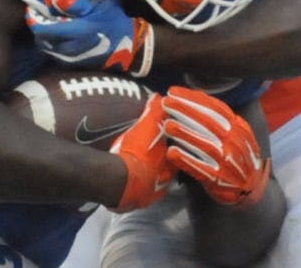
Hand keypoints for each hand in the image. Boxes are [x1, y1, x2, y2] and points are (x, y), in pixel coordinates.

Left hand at [26, 0, 153, 76]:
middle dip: (38, 30)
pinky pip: (56, 55)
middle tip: (42, 18)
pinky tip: (61, 38)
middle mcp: (69, 49)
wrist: (131, 48)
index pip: (42, 30)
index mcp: (75, 32)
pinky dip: (54, 46)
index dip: (33, 20)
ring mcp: (71, 60)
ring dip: (45, 39)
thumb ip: (73, 3)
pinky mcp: (74, 66)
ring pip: (47, 50)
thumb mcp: (96, 6)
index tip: (33, 11)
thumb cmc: (114, 23)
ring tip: (52, 27)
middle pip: (41, 41)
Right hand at [109, 93, 174, 210]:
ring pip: (156, 184)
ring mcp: (152, 193)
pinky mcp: (138, 202)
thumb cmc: (135, 154)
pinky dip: (138, 188)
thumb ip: (153, 112)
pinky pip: (141, 194)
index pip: (180, 153)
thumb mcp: (144, 127)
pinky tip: (129, 183)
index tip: (169, 140)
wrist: (119, 182)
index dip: (175, 145)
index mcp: (172, 161)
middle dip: (163, 164)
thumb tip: (158, 97)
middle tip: (153, 155)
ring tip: (140, 169)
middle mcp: (166, 180)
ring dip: (151, 177)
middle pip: (169, 171)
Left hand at [162, 86, 269, 206]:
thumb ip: (217, 118)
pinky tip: (171, 153)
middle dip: (185, 110)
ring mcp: (228, 161)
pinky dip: (186, 160)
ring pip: (205, 144)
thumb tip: (191, 98)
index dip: (193, 98)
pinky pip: (201, 168)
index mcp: (238, 128)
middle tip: (166, 102)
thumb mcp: (234, 133)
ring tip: (167, 124)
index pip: (215, 108)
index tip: (173, 92)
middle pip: (208, 122)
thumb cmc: (235, 156)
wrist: (250, 188)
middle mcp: (234, 142)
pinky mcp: (219, 179)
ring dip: (185, 133)